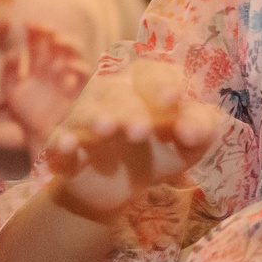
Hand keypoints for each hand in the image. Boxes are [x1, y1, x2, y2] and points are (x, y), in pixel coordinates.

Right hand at [48, 60, 229, 222]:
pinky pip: (59, 139)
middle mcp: (112, 93)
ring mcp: (85, 117)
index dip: (162, 84)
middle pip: (118, 93)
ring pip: (88, 111)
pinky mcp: (65, 144)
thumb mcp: (188, 142)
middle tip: (141, 130)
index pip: (153, 74)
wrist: (121, 186)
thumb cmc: (160, 150)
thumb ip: (201, 129)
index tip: (173, 100)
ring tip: (106, 128)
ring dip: (96, 118)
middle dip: (130, 109)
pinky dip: (62, 142)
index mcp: (146, 84)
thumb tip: (195, 130)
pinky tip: (67, 147)